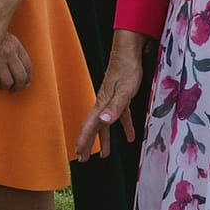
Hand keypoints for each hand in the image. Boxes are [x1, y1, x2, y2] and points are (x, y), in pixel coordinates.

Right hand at [0, 32, 32, 91]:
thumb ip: (16, 53)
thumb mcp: (6, 39)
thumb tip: (25, 78)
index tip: (25, 84)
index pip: (28, 67)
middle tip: (14, 89)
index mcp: (15, 46)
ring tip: (2, 86)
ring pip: (7, 82)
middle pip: (20, 77)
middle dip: (18, 87)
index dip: (27, 78)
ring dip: (5, 87)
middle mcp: (8, 53)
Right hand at [75, 34, 146, 158]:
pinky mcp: (121, 96)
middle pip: (94, 127)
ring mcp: (111, 100)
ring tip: (105, 153)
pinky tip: (130, 135)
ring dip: (104, 139)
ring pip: (105, 123)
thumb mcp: (124, 91)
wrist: (128, 51)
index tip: (79, 153)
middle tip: (83, 158)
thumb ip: (115, 108)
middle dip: (88, 143)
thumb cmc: (127, 69)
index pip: (90, 125)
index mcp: (102, 104)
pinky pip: (120, 116)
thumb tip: (103, 122)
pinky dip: (124, 127)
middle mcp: (103, 103)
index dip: (84, 140)